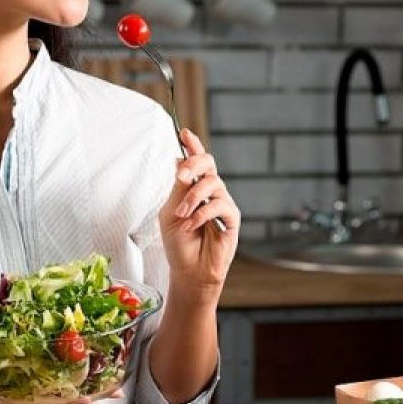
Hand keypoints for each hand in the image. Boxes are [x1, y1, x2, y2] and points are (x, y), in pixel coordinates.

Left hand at [159, 128, 240, 288]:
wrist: (188, 271)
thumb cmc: (178, 244)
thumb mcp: (170, 212)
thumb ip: (177, 188)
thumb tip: (178, 160)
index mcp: (193, 188)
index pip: (195, 161)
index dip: (192, 145)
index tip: (183, 132)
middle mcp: (209, 192)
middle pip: (208, 163)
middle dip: (194, 164)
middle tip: (181, 176)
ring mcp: (222, 204)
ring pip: (212, 184)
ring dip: (192, 199)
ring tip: (181, 216)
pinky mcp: (232, 219)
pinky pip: (220, 206)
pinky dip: (202, 214)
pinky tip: (191, 225)